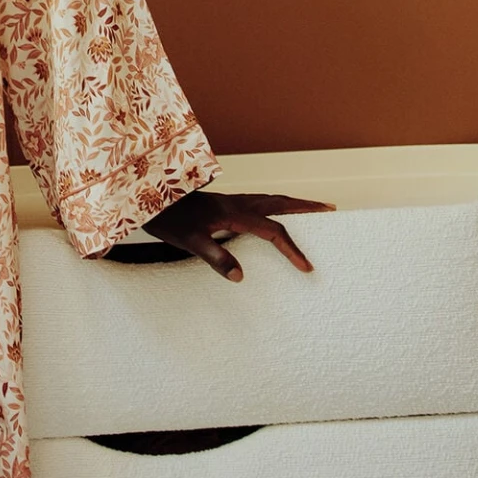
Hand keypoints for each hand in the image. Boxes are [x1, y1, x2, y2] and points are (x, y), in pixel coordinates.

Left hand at [139, 189, 334, 281]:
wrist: (147, 201)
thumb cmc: (167, 221)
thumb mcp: (189, 241)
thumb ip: (214, 256)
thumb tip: (240, 277)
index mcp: (232, 213)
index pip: (272, 231)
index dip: (292, 249)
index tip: (308, 267)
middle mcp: (235, 204)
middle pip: (278, 202)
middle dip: (305, 206)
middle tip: (330, 208)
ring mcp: (229, 202)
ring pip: (269, 199)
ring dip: (292, 204)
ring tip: (312, 209)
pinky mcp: (223, 206)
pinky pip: (258, 203)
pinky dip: (275, 207)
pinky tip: (273, 216)